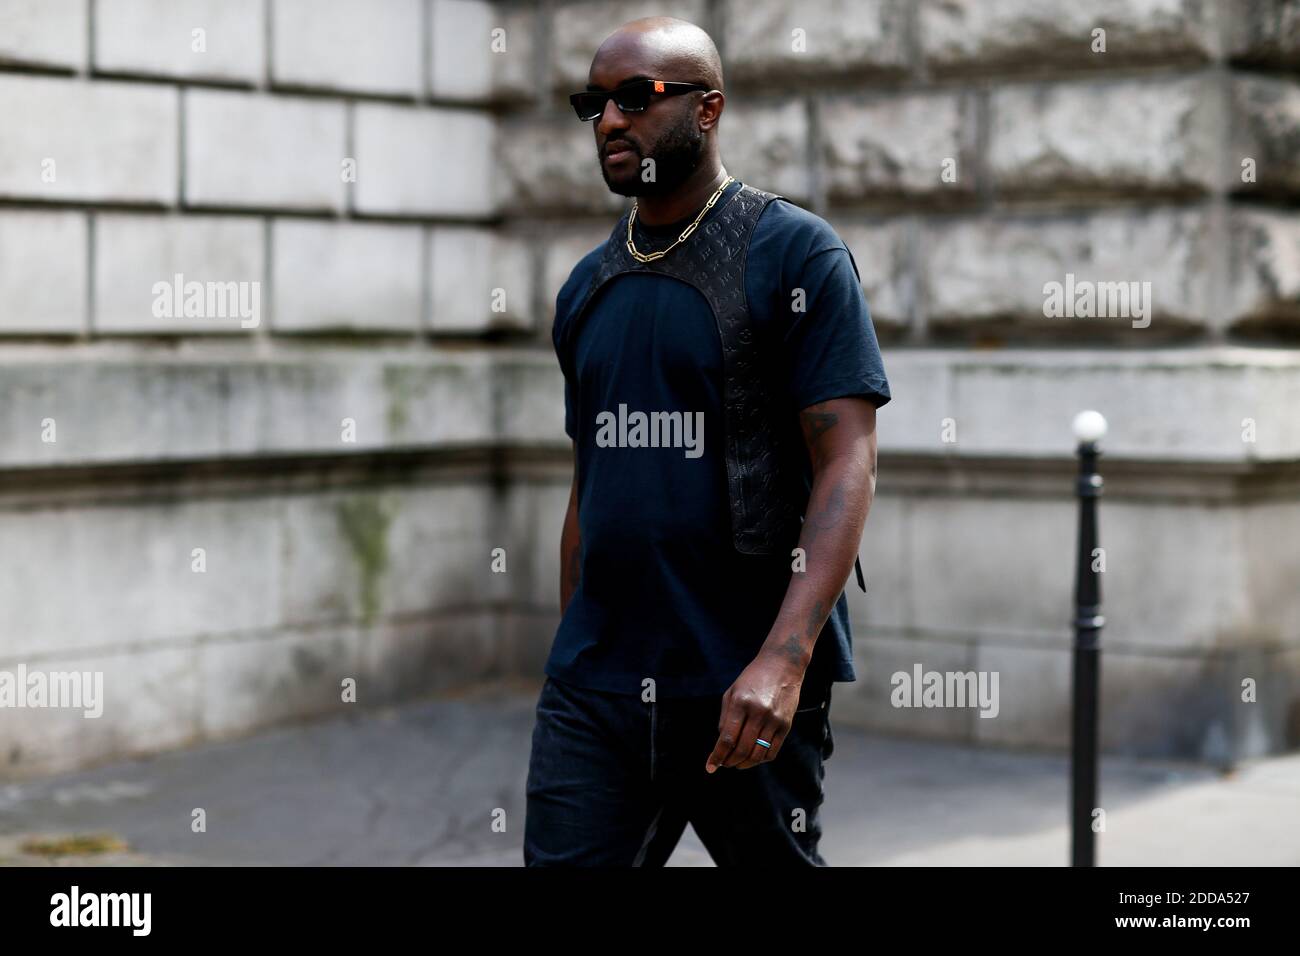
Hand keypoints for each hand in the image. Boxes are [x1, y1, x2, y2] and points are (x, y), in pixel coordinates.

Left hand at [705, 652, 803, 771]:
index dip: (717, 756)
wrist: (782, 665)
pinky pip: (773, 751)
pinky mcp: (786, 725)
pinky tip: (753, 758)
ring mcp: (774, 719)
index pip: (727, 738)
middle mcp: (758, 712)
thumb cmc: (752, 678)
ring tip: (737, 763)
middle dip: (729, 762)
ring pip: (757, 754)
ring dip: (744, 764)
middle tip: (724, 764)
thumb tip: (722, 744)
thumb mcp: (732, 692)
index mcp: (740, 702)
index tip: (710, 767)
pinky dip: (760, 759)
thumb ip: (725, 718)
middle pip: (742, 749)